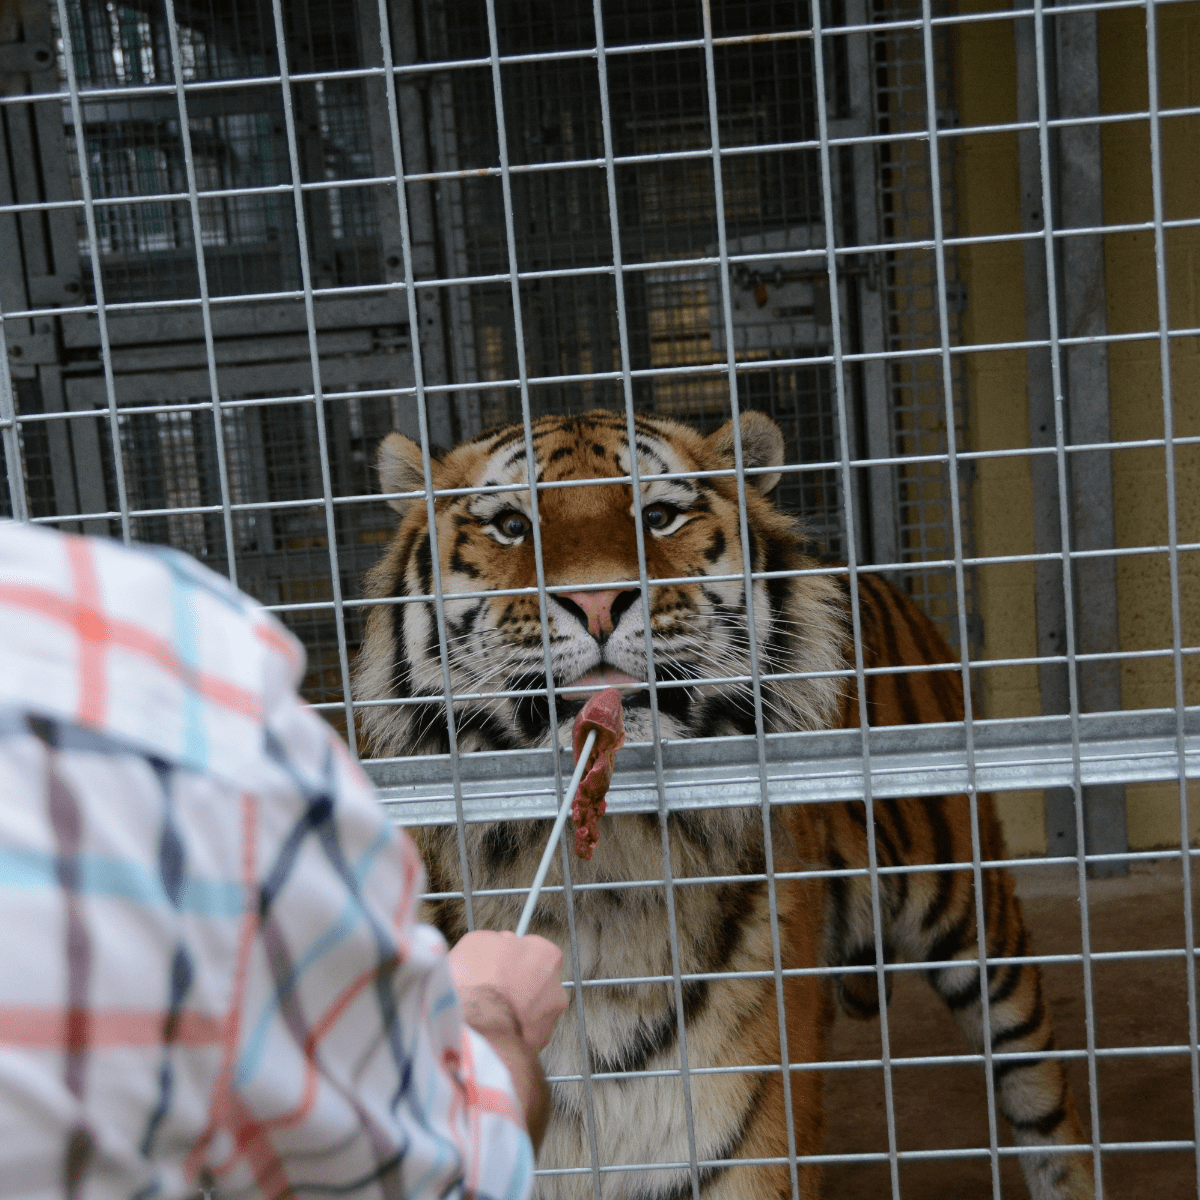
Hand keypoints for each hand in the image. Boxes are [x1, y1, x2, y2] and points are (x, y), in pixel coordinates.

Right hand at [448, 930, 566, 1051]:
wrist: (477, 1036)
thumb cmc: (477, 985)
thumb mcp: (475, 943)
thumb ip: (495, 942)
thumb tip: (496, 947)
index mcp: (546, 956)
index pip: (532, 949)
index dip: (510, 956)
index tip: (495, 963)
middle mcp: (556, 987)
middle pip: (535, 980)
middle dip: (516, 985)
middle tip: (490, 989)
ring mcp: (549, 1020)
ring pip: (530, 1010)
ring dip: (513, 1010)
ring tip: (486, 1014)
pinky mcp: (537, 1047)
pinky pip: (522, 1034)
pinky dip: (509, 1032)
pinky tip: (490, 1031)